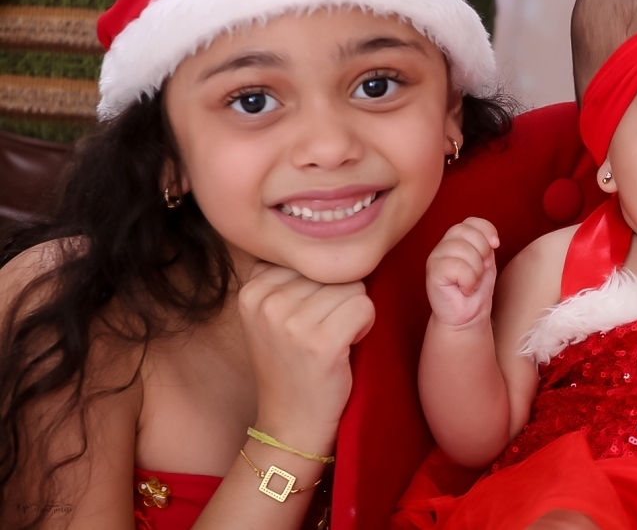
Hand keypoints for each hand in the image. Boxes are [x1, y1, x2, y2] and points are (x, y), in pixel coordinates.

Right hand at [237, 263, 374, 453]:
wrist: (290, 424)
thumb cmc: (293, 364)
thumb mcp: (274, 313)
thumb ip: (291, 275)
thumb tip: (330, 231)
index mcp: (252, 286)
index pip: (311, 255)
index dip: (321, 285)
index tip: (308, 317)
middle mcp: (265, 299)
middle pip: (333, 268)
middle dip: (338, 298)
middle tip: (321, 334)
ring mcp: (290, 321)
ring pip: (353, 285)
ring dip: (353, 312)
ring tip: (332, 341)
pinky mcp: (319, 342)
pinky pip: (364, 305)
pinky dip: (365, 326)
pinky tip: (344, 349)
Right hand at [426, 217, 499, 328]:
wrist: (467, 316)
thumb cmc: (476, 290)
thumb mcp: (486, 261)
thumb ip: (486, 244)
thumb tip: (492, 240)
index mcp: (457, 239)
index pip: (471, 221)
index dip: (487, 230)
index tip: (495, 245)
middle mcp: (444, 245)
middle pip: (466, 231)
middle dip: (482, 252)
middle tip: (479, 272)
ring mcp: (436, 257)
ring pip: (462, 249)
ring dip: (475, 270)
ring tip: (470, 283)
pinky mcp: (432, 272)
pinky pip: (457, 266)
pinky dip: (468, 281)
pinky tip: (464, 289)